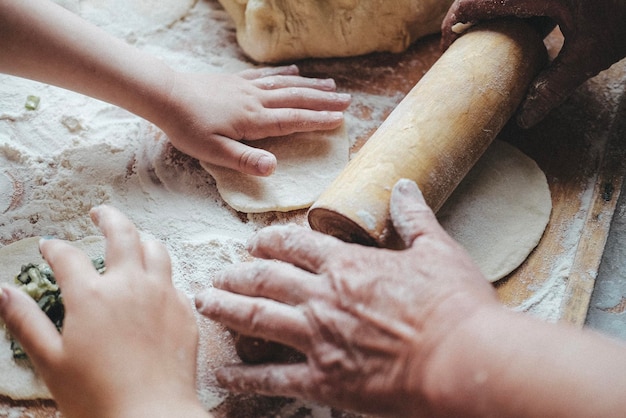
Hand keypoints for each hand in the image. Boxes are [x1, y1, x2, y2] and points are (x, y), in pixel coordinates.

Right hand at [0, 206, 207, 417]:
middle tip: (98, 212)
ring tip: (132, 237)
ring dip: (141, 237)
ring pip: (156, 249)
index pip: (67, 256)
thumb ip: (25, 321)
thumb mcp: (50, 361)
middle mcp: (131, 285)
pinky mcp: (184, 310)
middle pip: (122, 233)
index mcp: (92, 295)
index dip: (54, 247)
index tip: (48, 246)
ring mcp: (163, 294)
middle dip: (107, 217)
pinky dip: (160, 272)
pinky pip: (174, 279)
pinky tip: (155, 281)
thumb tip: (2, 291)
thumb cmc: (96, 396)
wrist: (152, 416)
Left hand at [159, 65, 350, 175]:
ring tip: (332, 85)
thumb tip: (274, 169)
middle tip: (348, 100)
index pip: (293, 120)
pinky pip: (267, 75)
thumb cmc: (186, 127)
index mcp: (253, 120)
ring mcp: (247, 88)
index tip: (340, 120)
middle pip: (296, 98)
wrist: (164, 95)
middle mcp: (255, 100)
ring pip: (286, 85)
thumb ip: (244, 160)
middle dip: (324, 100)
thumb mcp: (213, 151)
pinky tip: (295, 71)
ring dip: (311, 85)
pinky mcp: (236, 81)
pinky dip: (285, 73)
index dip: (318, 120)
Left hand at [195, 179, 498, 416]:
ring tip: (205, 303)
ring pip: (257, 317)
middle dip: (238, 273)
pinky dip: (244, 377)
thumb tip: (405, 186)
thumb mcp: (438, 251)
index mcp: (347, 266)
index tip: (254, 241)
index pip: (296, 245)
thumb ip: (414, 218)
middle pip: (266, 278)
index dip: (270, 241)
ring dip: (227, 308)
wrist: (461, 358)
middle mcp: (322, 297)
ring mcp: (317, 338)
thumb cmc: (453, 305)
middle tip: (219, 272)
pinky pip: (272, 378)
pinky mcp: (323, 379)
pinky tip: (223, 374)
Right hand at [441, 0, 625, 127]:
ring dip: (490, 8)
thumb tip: (526, 119)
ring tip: (486, 36)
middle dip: (468, 13)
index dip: (454, 20)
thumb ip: (553, 86)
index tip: (446, 43)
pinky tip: (522, 24)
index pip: (477, 0)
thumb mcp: (590, 55)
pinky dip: (513, 5)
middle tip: (462, 42)